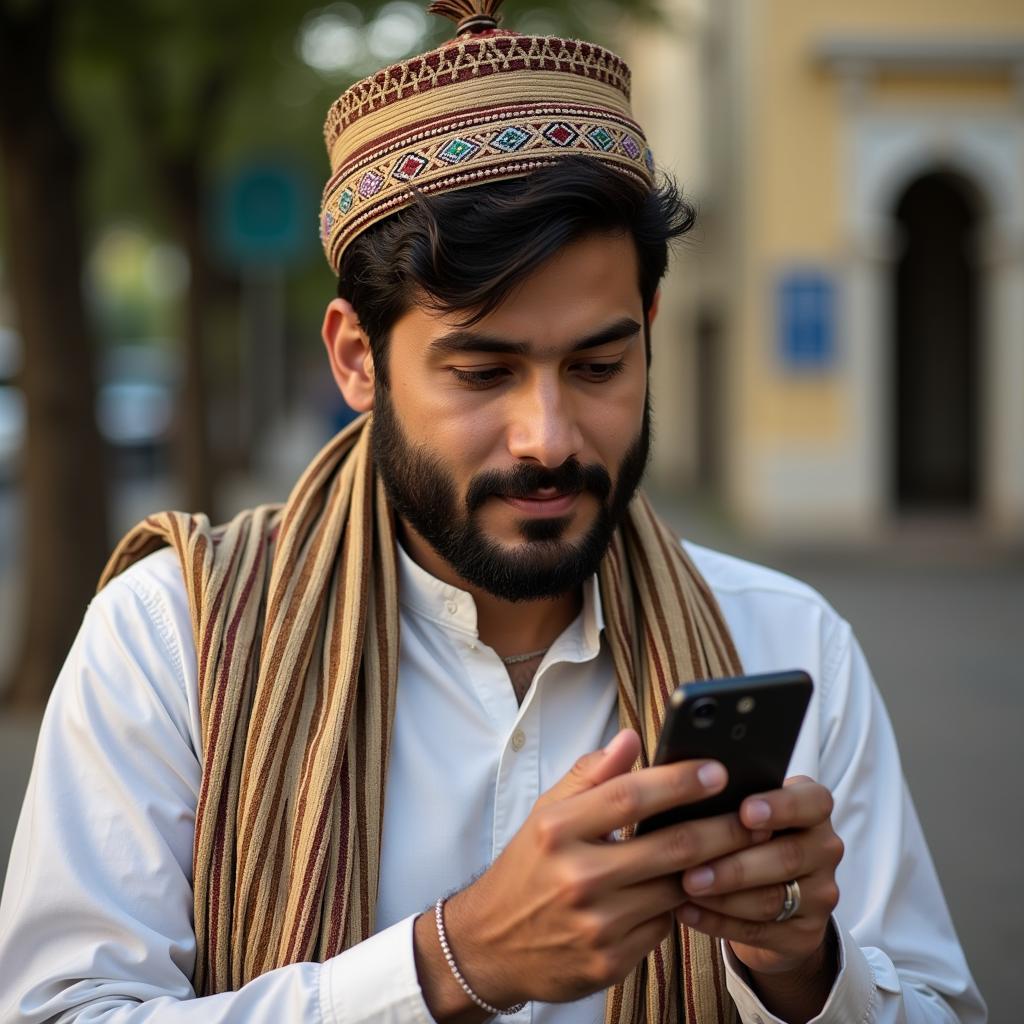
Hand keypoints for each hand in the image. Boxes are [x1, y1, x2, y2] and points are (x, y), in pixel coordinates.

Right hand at [413, 730, 762, 1018]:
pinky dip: (681, 905)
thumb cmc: (526, 869)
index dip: (679, 781)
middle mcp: (576, 875)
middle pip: (670, 846)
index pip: (631, 796)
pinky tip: (696, 888)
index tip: (717, 771)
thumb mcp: (546, 813)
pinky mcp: (609, 962)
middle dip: (721, 827)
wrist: (489, 944)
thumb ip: (591, 775)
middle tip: (754, 814)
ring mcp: (595, 924)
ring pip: (676, 889)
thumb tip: (631, 739)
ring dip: (713, 869)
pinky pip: (664, 927)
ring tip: (741, 848)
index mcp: (558, 828)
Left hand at [675, 776, 843, 1019]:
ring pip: (771, 899)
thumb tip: (687, 788)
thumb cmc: (747, 832)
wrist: (768, 889)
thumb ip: (732, 799)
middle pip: (787, 857)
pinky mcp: (805, 934)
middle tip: (692, 869)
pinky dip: (718, 921)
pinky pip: (759, 930)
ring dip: (723, 896)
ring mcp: (821, 895)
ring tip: (685, 888)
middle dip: (736, 865)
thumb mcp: (747, 808)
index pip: (812, 803)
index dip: (781, 807)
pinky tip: (687, 911)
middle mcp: (825, 849)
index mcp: (815, 808)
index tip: (744, 812)